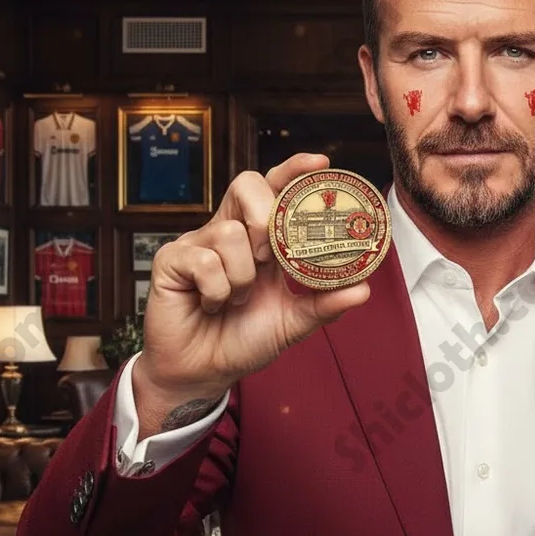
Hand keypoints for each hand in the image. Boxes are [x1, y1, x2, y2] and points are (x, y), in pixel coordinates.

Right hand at [133, 153, 369, 426]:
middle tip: (270, 258)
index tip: (321, 163)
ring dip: (242, 276)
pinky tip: (212, 305)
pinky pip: (203, 261)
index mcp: (261, 238)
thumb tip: (362, 289)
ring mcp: (199, 243)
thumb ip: (325, 304)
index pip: (276, 189)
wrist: (205, 372)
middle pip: (247, 185)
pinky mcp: (172, 261)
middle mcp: (230, 231)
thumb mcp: (293, 322)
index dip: (294, 170)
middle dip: (266, 216)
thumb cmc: (244, 339)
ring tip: (237, 300)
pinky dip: (217, 291)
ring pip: (229, 232)